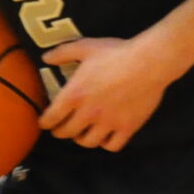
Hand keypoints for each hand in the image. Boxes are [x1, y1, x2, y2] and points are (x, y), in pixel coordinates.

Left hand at [38, 36, 177, 153]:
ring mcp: (108, 123)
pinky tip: (106, 136)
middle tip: (62, 129)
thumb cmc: (115, 53)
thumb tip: (45, 58)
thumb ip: (63, 53)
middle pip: (67, 133)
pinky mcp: (127, 128)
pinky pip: (112, 146)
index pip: (51, 118)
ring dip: (81, 139)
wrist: (148, 63)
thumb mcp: (85, 47)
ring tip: (83, 133)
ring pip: (88, 143)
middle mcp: (88, 113)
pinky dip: (106, 144)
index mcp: (74, 94)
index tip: (44, 123)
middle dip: (61, 132)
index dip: (45, 122)